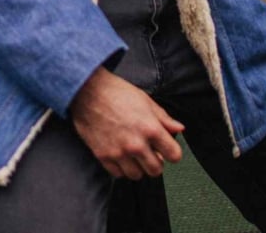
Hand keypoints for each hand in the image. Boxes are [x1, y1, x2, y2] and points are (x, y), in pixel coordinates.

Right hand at [69, 67, 184, 179]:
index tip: (167, 149)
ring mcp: (119, 152)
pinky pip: (118, 174)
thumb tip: (178, 129)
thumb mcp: (145, 100)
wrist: (87, 91)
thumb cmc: (116, 92)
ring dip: (138, 167)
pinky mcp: (103, 156)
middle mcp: (136, 144)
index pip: (174, 155)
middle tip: (150, 153)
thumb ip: (164, 118)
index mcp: (151, 128)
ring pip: (137, 175)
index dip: (172, 152)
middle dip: (156, 162)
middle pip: (156, 170)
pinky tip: (120, 155)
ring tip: (134, 155)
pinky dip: (121, 168)